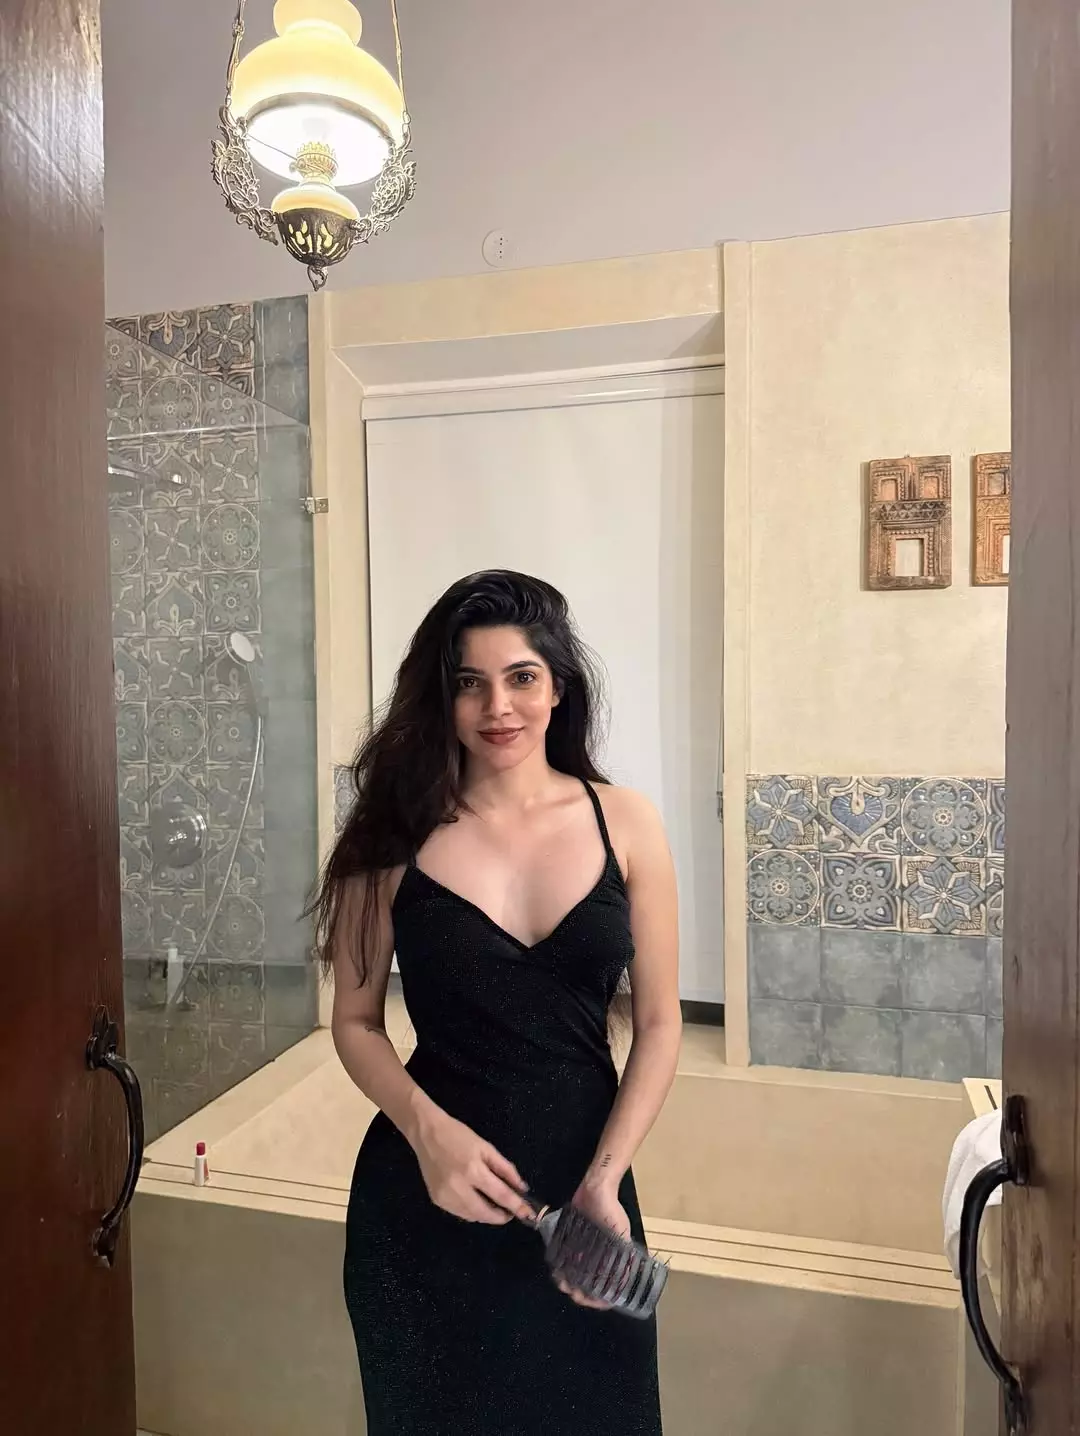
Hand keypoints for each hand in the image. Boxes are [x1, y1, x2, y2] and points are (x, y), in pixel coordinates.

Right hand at [411, 1109, 531, 1225]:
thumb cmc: (459, 1136)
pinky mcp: (436, 1200)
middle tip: (510, 1213)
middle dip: (500, 1217)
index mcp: (473, 1170)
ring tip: (494, 1206)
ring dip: (486, 1215)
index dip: (516, 1206)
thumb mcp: (486, 1147)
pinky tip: (475, 1201)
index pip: (500, 1195)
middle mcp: (458, 1187)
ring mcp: (445, 1196)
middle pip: (485, 1212)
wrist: (427, 1134)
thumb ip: (505, 1168)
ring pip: (472, 1216)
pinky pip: (459, 1213)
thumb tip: (521, 1188)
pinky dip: (471, 1211)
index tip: (528, 1214)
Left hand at [556, 1178, 630, 1309]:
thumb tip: (624, 1277)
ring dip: (569, 1283)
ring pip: (573, 1274)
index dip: (599, 1299)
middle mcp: (595, 1257)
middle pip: (587, 1284)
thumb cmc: (612, 1211)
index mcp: (610, 1259)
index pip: (606, 1287)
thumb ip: (623, 1254)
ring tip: (564, 1284)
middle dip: (580, 1293)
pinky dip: (560, 1267)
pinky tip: (558, 1271)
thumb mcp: (622, 1234)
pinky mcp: (569, 1241)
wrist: (597, 1189)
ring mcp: (581, 1250)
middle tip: (575, 1294)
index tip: (594, 1302)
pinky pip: (563, 1259)